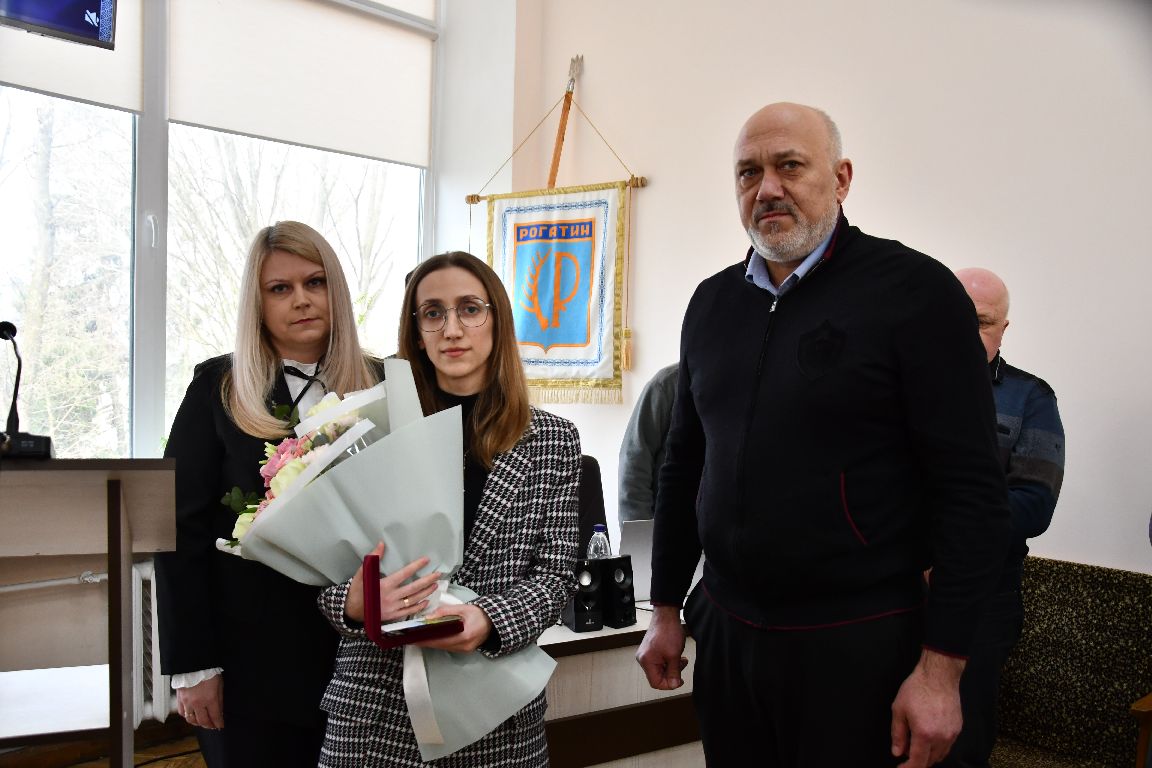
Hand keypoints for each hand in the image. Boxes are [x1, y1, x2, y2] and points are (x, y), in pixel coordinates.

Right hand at [177, 674, 223, 729]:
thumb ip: (219, 700)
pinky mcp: (180, 699)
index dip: (218, 723)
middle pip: (203, 721)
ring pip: (191, 720)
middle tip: (212, 726)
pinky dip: (187, 717)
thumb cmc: (208, 672)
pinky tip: (191, 716)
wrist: (193, 664)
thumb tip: (220, 711)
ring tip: (202, 723)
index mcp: (210, 699)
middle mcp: (198, 703)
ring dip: (198, 723)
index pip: (215, 716)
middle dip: (209, 725)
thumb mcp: (219, 685)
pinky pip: (182, 713)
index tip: (220, 726)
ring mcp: (187, 702)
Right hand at [344, 542, 439, 623]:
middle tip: (438, 574)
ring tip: (435, 585)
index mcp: (385, 585)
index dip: (416, 566)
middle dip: (427, 580)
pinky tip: (426, 601)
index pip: (404, 573)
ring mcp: (393, 608)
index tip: (426, 560)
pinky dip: (419, 606)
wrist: (352, 611)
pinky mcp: (393, 616)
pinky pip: (409, 611)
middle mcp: (391, 597)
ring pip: (414, 599)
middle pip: (414, 588)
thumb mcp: (362, 573)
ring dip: (426, 592)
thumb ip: (373, 558)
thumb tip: (381, 544)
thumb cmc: (358, 590)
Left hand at [416, 602, 493, 652]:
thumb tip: (428, 617)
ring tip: (417, 638)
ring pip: (443, 648)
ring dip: (431, 643)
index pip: (441, 639)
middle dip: (426, 642)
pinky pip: (448, 647)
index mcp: (465, 635)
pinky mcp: (464, 650)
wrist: (494, 622)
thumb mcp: (463, 608)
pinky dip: (438, 643)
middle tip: (412, 638)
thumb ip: (446, 612)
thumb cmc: (479, 613)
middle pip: (440, 645)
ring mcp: (464, 650)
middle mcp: (464, 646)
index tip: (415, 638)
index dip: (427, 639)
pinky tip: (430, 639)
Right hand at [635, 605, 688, 689]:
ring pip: (660, 669)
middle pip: (657, 676)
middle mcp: (643, 659)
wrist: (666, 615)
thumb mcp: (674, 655)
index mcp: (646, 661)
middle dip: (671, 673)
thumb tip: (674, 685)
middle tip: (681, 665)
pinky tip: (676, 655)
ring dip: (671, 667)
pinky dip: (668, 661)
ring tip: (681, 659)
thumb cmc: (668, 632)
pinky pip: (659, 662)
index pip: (656, 683)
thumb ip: (674, 672)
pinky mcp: (650, 650)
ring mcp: (646, 654)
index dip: (669, 684)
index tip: (679, 680)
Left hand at [890, 649, 965, 766]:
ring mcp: (952, 734)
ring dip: (928, 756)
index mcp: (924, 734)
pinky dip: (937, 748)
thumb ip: (898, 734)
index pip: (918, 762)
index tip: (900, 767)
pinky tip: (929, 737)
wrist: (939, 675)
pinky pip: (947, 746)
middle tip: (905, 753)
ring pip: (940, 755)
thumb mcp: (899, 709)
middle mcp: (941, 738)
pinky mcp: (958, 728)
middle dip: (917, 762)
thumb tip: (897, 753)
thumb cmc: (916, 689)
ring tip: (916, 745)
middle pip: (930, 761)